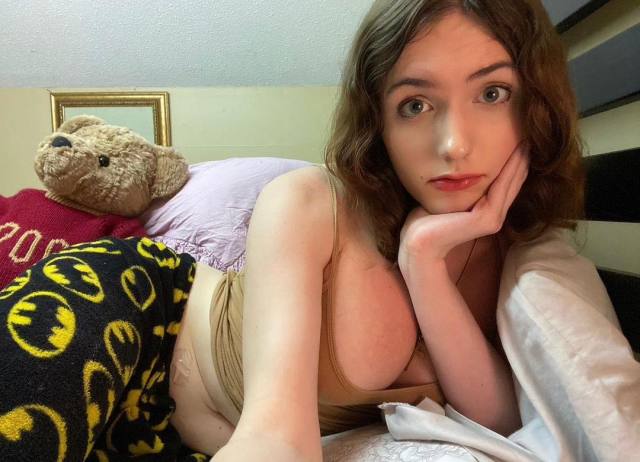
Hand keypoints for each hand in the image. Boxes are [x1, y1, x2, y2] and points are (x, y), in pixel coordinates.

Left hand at [397, 143, 528, 276]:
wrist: (417, 240)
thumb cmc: (425, 218)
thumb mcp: (448, 195)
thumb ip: (461, 184)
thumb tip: (461, 163)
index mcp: (487, 210)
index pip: (506, 181)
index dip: (513, 160)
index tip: (517, 135)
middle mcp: (495, 215)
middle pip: (514, 180)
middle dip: (521, 156)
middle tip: (530, 130)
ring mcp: (494, 218)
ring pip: (512, 181)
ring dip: (520, 159)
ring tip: (527, 137)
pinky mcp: (488, 219)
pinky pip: (502, 187)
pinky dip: (510, 168)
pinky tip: (516, 151)